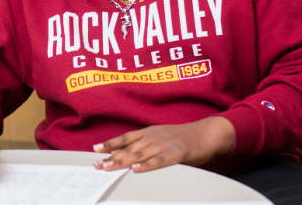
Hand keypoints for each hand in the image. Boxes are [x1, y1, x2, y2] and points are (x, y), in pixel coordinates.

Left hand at [92, 116, 234, 172]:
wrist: (205, 134)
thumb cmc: (182, 138)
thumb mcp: (161, 135)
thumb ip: (145, 143)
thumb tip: (128, 154)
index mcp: (149, 132)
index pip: (125, 138)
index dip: (110, 143)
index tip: (95, 149)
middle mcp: (153, 137)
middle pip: (129, 148)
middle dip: (111, 156)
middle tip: (98, 165)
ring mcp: (164, 144)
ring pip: (140, 154)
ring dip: (123, 162)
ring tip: (109, 167)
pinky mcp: (175, 153)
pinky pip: (158, 160)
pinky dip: (146, 165)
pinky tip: (136, 169)